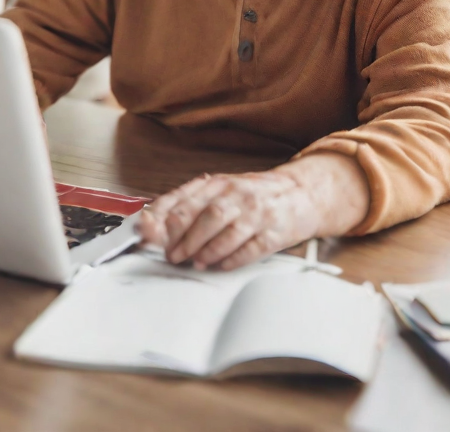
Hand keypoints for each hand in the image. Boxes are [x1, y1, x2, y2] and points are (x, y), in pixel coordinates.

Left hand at [137, 153, 368, 270]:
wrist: (300, 193)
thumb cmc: (252, 196)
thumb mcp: (219, 193)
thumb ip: (189, 206)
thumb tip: (153, 225)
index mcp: (215, 184)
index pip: (182, 199)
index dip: (162, 218)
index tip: (148, 234)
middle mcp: (234, 194)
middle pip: (202, 214)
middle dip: (183, 237)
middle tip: (171, 254)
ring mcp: (255, 211)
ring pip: (224, 228)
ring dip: (205, 248)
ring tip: (193, 261)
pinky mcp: (275, 230)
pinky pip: (251, 246)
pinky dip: (233, 257)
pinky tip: (221, 265)